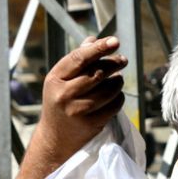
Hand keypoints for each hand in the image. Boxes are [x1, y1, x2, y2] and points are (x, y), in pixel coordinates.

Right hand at [1, 36, 126, 178]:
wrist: (55, 140)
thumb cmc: (60, 105)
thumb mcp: (62, 82)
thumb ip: (77, 61)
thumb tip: (92, 39)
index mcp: (55, 79)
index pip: (80, 58)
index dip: (99, 48)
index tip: (115, 40)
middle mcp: (64, 94)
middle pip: (98, 72)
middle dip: (113, 64)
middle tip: (122, 60)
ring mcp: (78, 110)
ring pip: (109, 88)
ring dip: (118, 82)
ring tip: (117, 80)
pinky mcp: (91, 123)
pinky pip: (114, 105)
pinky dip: (119, 98)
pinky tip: (115, 97)